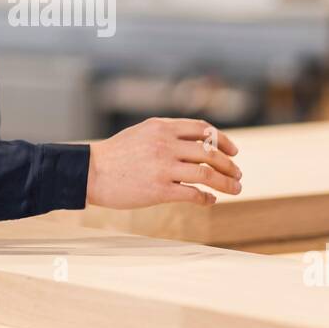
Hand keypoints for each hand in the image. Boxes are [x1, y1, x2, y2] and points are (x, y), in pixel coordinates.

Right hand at [85, 117, 241, 208]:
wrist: (90, 172)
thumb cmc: (115, 154)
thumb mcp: (142, 132)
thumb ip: (166, 134)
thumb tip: (195, 142)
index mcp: (162, 127)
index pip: (203, 129)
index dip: (223, 140)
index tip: (234, 151)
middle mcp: (165, 144)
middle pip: (210, 152)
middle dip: (230, 164)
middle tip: (238, 174)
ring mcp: (163, 167)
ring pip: (207, 173)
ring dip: (226, 182)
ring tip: (235, 188)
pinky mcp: (159, 190)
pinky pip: (193, 194)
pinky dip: (207, 198)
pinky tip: (210, 200)